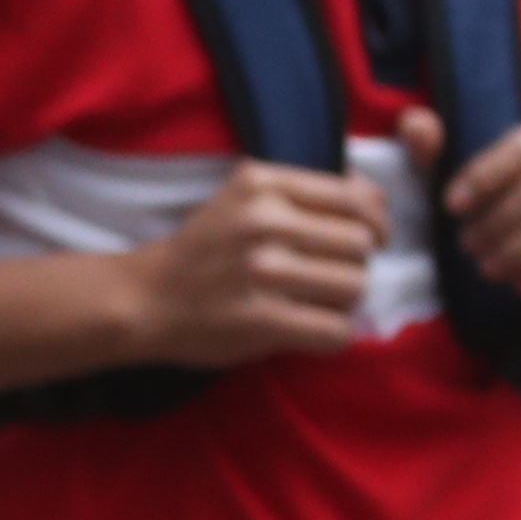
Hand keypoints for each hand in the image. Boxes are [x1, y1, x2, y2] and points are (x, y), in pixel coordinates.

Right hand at [129, 159, 384, 362]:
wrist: (143, 298)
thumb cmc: (207, 250)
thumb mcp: (246, 199)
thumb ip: (305, 194)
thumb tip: (378, 200)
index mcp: (262, 184)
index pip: (356, 197)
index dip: (376, 221)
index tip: (371, 237)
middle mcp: (262, 221)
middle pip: (361, 244)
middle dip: (356, 264)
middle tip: (330, 276)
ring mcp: (262, 271)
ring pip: (356, 285)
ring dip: (346, 301)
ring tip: (317, 302)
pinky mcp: (262, 320)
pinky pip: (338, 330)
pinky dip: (333, 335)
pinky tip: (309, 330)